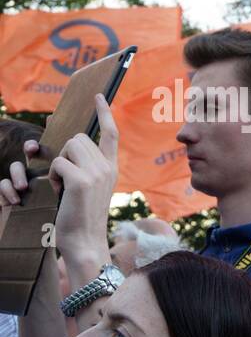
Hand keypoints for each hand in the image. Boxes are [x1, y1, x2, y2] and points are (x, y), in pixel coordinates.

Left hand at [49, 95, 120, 260]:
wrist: (85, 240)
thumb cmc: (80, 215)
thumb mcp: (87, 186)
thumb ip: (82, 164)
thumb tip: (60, 133)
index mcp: (111, 169)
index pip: (110, 134)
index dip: (104, 113)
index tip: (98, 96)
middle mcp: (108, 168)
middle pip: (79, 138)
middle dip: (66, 153)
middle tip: (66, 178)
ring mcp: (97, 173)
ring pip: (69, 146)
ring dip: (59, 163)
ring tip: (64, 185)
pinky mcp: (82, 180)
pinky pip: (59, 163)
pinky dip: (53, 176)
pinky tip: (61, 192)